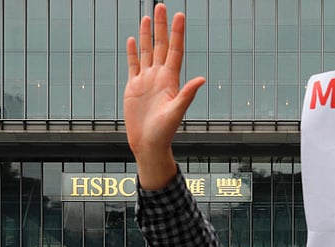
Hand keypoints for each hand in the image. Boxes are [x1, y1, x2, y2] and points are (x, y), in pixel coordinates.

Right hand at [124, 4, 204, 188]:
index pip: (174, 51)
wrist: (148, 144)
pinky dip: (133, 52)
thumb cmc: (164, 132)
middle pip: (160, 46)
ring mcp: (146, 81)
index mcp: (170, 80)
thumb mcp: (176, 112)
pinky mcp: (133, 87)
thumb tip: (201, 80)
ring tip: (147, 17)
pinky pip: (133, 65)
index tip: (180, 15)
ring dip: (148, 35)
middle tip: (162, 6)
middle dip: (161, 26)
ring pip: (147, 52)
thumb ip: (187, 95)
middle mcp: (159, 77)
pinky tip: (134, 39)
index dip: (177, 33)